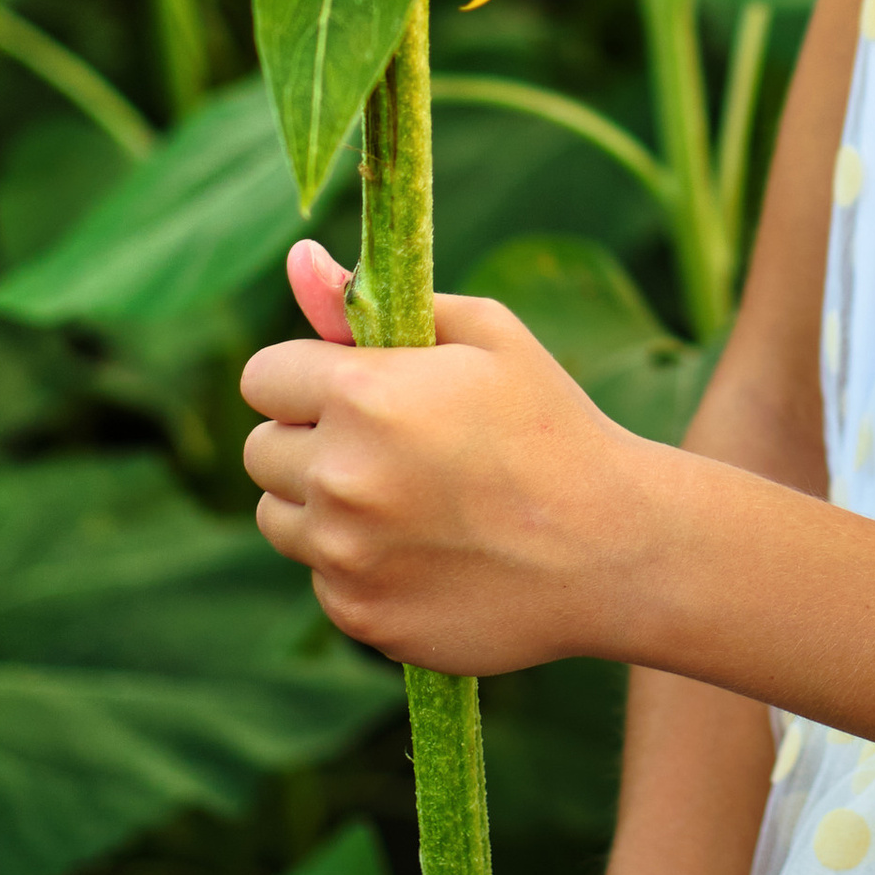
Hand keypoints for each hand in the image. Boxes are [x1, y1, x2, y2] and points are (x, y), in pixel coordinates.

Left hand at [242, 246, 660, 675]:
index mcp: (366, 395)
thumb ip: (375, 301)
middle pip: (261, 451)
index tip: (350, 390)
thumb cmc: (551, 425)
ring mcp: (346, 556)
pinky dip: (359, 565)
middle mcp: (341, 477)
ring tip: (408, 501)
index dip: (306, 378)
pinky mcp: (361, 616)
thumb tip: (298, 258)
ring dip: (322, 506)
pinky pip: (323, 578)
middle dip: (310, 441)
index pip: (263, 377)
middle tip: (389, 448)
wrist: (614, 548)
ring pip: (280, 519)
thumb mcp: (485, 335)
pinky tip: (430, 553)